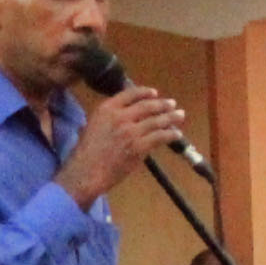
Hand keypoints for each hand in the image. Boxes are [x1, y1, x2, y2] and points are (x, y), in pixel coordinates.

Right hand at [57, 80, 190, 205]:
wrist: (86, 172)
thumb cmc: (85, 152)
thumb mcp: (92, 125)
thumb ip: (107, 117)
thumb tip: (121, 115)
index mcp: (107, 109)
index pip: (130, 94)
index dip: (145, 92)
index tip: (154, 93)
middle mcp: (120, 116)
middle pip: (147, 106)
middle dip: (162, 104)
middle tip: (172, 104)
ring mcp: (131, 131)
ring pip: (156, 121)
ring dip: (171, 117)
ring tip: (179, 115)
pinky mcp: (139, 146)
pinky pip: (159, 137)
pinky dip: (170, 135)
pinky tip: (176, 134)